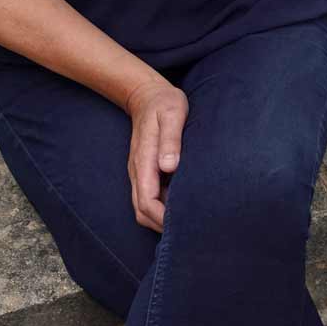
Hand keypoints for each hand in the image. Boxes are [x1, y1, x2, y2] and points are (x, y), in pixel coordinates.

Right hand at [125, 77, 187, 231]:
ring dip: (160, 218)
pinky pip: (149, 196)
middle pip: (142, 210)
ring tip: (186, 222)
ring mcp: (140, 171)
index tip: (182, 225)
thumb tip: (169, 166)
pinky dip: (161, 208)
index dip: (162, 217)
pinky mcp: (145, 170)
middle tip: (188, 231)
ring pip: (143, 206)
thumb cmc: (164, 103)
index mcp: (144, 160)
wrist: (146, 94)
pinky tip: (181, 206)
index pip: (147, 200)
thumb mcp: (173, 113)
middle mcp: (138, 170)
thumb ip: (171, 139)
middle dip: (160, 225)